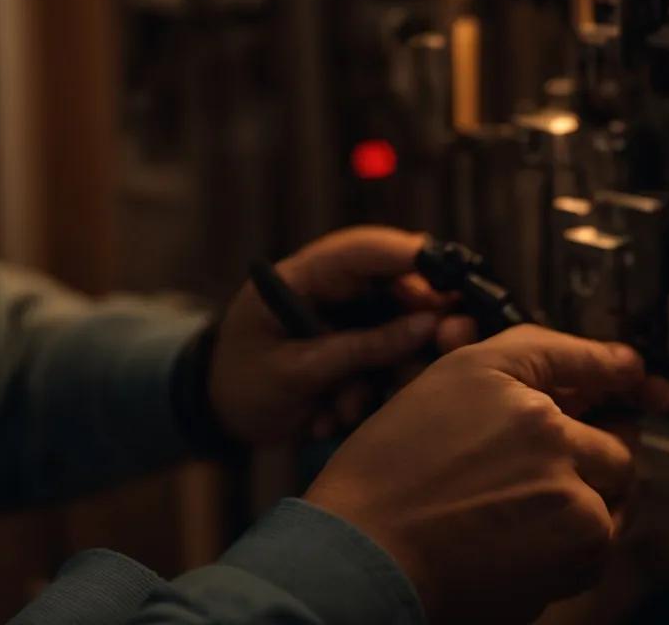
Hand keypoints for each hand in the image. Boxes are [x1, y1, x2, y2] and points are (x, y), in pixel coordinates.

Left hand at [208, 227, 476, 445]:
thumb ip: (358, 349)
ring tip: (345, 408)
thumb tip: (426, 326)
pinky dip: (372, 392)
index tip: (450, 281)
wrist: (219, 416)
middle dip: (421, 321)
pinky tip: (328, 417)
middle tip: (443, 346)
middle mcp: (331, 291)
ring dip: (390, 371)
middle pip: (396, 286)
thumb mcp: (295, 371)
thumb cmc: (241, 383)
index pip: (362, 251)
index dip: (408, 257)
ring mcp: (345, 320)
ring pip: (400, 329)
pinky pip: (387, 362)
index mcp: (302, 277)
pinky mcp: (355, 349)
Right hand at [304, 325, 668, 624]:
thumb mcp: (432, 393)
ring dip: (586, 500)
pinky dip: (575, 545)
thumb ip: (508, 378)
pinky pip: (602, 537)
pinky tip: (521, 544)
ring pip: (613, 490)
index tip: (631, 372)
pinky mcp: (581, 543)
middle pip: (613, 438)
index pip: (579, 360)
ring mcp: (570, 489)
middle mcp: (547, 430)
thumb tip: (579, 381)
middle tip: (546, 477)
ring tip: (520, 516)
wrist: (367, 556)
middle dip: (593, 455)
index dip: (611, 366)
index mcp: (506, 385)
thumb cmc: (382, 482)